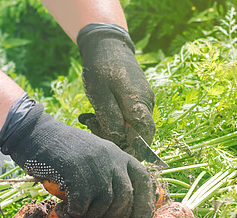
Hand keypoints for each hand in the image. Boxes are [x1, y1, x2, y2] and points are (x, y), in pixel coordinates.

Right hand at [0, 94, 154, 217]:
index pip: (146, 182)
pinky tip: (68, 213)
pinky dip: (76, 215)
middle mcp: (113, 158)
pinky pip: (83, 205)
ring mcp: (95, 164)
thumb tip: (119, 216)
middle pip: (127, 198)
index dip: (145, 204)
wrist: (34, 133)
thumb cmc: (64, 153)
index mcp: (120, 155)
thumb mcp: (94, 160)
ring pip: (107, 204)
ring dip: (94, 217)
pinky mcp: (76, 171)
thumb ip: (108, 179)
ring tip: (81, 216)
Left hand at [76, 23, 154, 153]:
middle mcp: (147, 104)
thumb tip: (119, 139)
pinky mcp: (138, 99)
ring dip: (113, 129)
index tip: (118, 153)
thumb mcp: (99, 93)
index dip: (135, 149)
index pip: (145, 134)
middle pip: (139, 133)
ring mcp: (144, 101)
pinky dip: (114, 120)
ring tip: (90, 119)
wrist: (108, 45)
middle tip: (92, 127)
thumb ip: (110, 117)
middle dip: (118, 139)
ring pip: (133, 126)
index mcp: (139, 102)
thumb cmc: (101, 67)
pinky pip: (129, 117)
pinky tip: (98, 114)